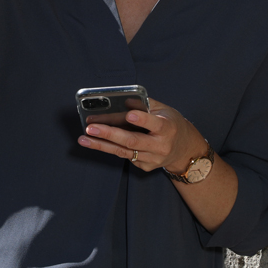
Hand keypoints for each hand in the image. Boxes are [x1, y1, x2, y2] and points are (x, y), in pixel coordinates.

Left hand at [77, 97, 207, 173]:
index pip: (155, 124)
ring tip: (84, 139)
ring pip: (124, 152)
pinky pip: (125, 156)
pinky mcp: (145, 167)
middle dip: (110, 134)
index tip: (129, 115)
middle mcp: (161, 146)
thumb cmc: (171, 124)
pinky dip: (110, 148)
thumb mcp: (164, 110)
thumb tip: (122, 100)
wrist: (183, 150)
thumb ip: (144, 104)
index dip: (142, 120)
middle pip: (132, 141)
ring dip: (102, 145)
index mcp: (168, 128)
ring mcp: (153, 159)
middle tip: (90, 128)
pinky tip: (98, 142)